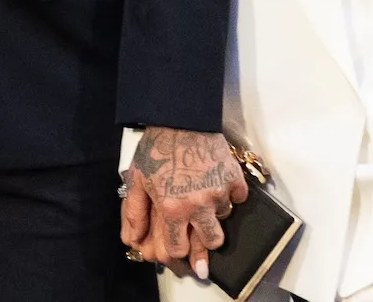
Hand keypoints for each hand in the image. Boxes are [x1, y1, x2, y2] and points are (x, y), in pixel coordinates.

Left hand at [120, 127, 247, 279]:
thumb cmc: (156, 149)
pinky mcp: (233, 176)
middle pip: (211, 242)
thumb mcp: (136, 182)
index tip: (182, 250)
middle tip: (202, 239)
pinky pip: (239, 197)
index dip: (179, 253)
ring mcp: (218, 191)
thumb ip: (134, 214)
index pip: (179, 249)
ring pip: (224, 218)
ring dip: (216, 215)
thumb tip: (134, 241)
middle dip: (205, 244)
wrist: (181, 118)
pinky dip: (231, 196)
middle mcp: (198, 205)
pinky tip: (220, 188)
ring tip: (206, 204)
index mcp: (172, 209)